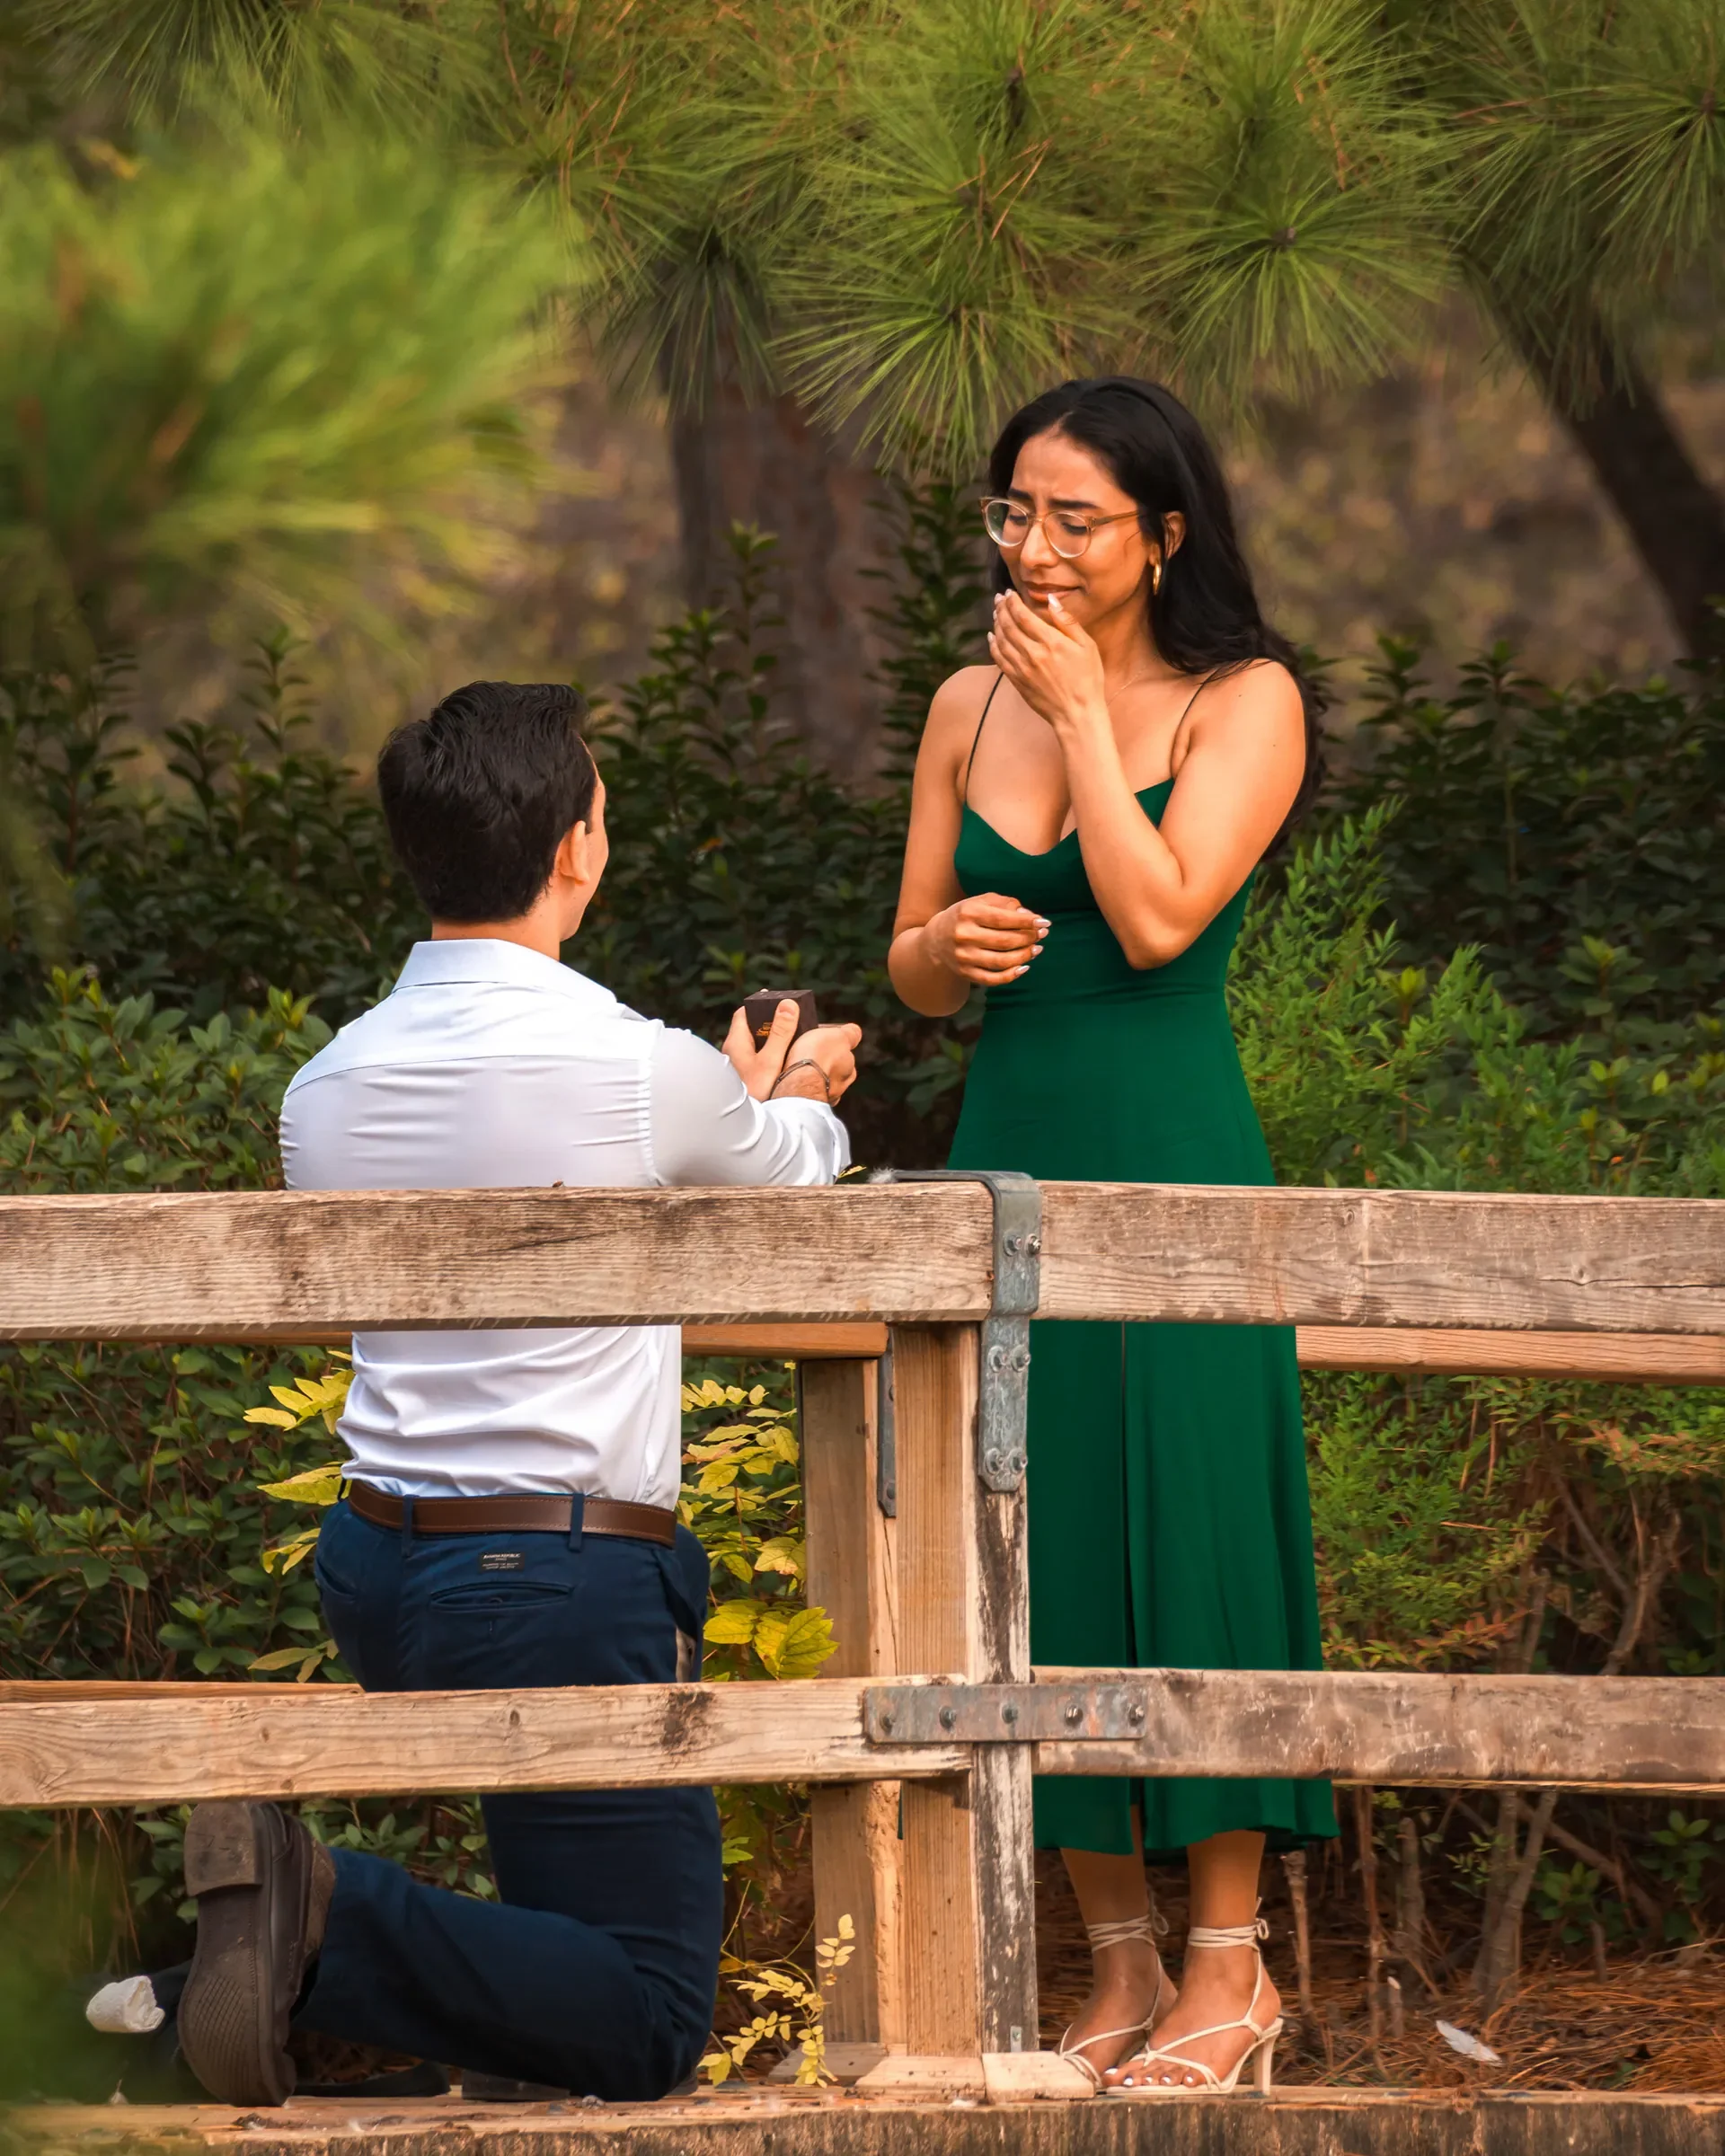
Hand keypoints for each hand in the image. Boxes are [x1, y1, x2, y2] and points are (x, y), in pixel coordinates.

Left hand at [724, 1001, 861, 1103]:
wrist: (737, 1129)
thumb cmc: (752, 1094)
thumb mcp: (771, 1061)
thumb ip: (780, 1033)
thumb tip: (788, 1005)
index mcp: (736, 1043)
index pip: (743, 1014)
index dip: (760, 1005)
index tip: (776, 1001)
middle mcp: (733, 1053)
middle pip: (751, 1030)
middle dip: (770, 1025)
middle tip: (792, 1022)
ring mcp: (737, 1068)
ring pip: (754, 1049)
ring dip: (771, 1044)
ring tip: (792, 1043)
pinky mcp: (742, 1081)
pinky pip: (756, 1063)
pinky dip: (769, 1060)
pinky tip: (784, 1067)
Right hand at [923, 892, 1048, 987]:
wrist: (937, 939)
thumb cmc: (967, 916)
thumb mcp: (981, 902)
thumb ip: (1006, 904)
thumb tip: (1029, 915)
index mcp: (968, 913)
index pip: (1003, 918)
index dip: (1026, 921)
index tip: (1044, 922)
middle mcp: (964, 935)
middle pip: (1004, 940)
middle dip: (1028, 938)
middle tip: (1042, 935)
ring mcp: (964, 956)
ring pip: (1001, 961)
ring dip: (1024, 956)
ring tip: (1037, 949)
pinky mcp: (965, 973)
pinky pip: (992, 979)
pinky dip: (1011, 975)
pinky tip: (1024, 967)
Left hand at [988, 588, 1106, 733]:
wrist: (1077, 714)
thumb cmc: (1088, 680)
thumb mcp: (1087, 647)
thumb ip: (1067, 622)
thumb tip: (1051, 600)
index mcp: (1051, 642)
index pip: (1023, 615)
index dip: (1013, 602)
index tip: (1009, 593)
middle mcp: (1033, 653)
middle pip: (1009, 625)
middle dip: (1001, 609)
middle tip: (999, 599)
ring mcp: (1022, 668)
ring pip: (1001, 640)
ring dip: (996, 624)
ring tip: (995, 613)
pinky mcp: (1017, 681)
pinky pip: (999, 659)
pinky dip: (993, 645)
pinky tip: (992, 636)